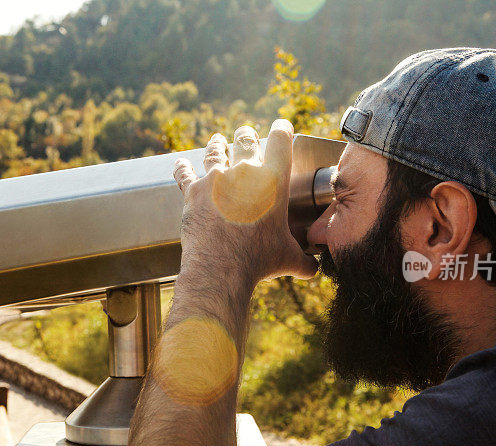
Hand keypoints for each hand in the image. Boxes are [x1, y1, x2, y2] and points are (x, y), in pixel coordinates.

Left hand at [172, 120, 316, 290]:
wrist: (222, 267)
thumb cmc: (259, 260)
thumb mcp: (288, 258)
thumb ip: (303, 260)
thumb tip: (314, 269)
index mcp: (274, 181)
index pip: (282, 141)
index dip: (283, 129)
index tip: (282, 127)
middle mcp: (244, 172)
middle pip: (245, 139)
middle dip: (246, 135)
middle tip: (246, 133)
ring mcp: (216, 179)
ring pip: (215, 151)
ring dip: (217, 144)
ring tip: (217, 141)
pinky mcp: (193, 191)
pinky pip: (186, 173)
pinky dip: (183, 168)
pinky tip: (181, 164)